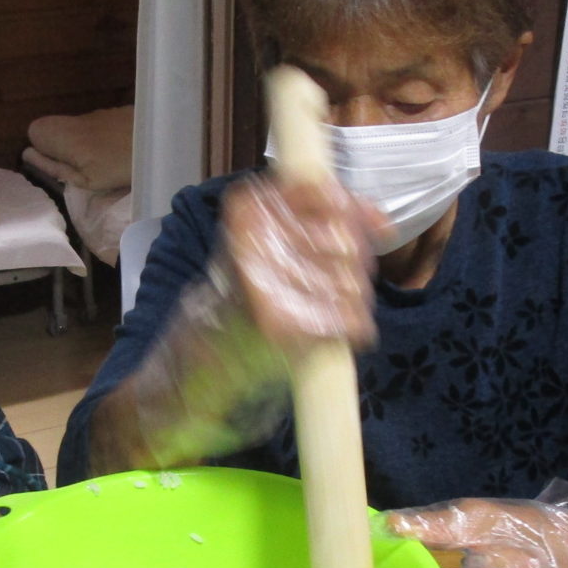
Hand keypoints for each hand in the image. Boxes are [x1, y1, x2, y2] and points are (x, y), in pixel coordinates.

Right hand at [93, 176, 385, 472]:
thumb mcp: (256, 248)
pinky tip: (322, 333)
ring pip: (352, 280)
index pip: (319, 192)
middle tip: (324, 282)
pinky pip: (349, 319)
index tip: (377, 227)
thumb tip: (383, 222)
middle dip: (350, 263)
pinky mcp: (283, 328)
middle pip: (344, 239)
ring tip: (315, 311)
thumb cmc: (227, 308)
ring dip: (348, 299)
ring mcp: (267, 286)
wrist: (184, 376)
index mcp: (245, 215)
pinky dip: (348, 329)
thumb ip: (310, 224)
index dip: (353, 209)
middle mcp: (254, 243)